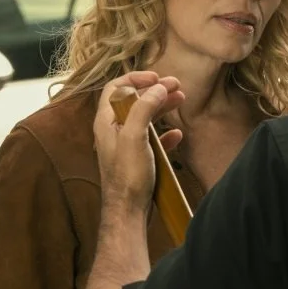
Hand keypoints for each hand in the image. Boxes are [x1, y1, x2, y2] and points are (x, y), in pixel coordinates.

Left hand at [94, 72, 183, 212]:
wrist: (128, 212)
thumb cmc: (127, 176)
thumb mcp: (134, 137)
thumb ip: (144, 109)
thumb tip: (157, 87)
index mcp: (106, 122)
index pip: (116, 88)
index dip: (135, 78)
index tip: (157, 76)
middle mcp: (113, 131)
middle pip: (133, 101)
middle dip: (154, 91)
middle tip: (176, 85)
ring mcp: (125, 146)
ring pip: (144, 119)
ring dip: (162, 108)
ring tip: (181, 100)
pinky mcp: (136, 160)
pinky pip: (151, 140)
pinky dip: (165, 134)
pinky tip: (177, 135)